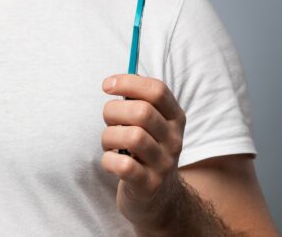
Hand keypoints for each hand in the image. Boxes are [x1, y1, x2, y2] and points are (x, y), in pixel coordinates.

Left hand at [101, 74, 186, 232]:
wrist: (159, 198)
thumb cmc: (145, 151)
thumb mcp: (151, 125)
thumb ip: (137, 102)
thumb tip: (113, 83)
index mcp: (175, 118)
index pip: (157, 90)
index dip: (128, 82)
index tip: (107, 86)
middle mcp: (174, 140)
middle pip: (142, 112)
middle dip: (113, 111)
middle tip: (108, 120)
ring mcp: (164, 164)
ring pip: (132, 137)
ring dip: (109, 136)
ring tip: (109, 143)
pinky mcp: (149, 185)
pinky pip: (124, 165)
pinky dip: (108, 160)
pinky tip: (110, 160)